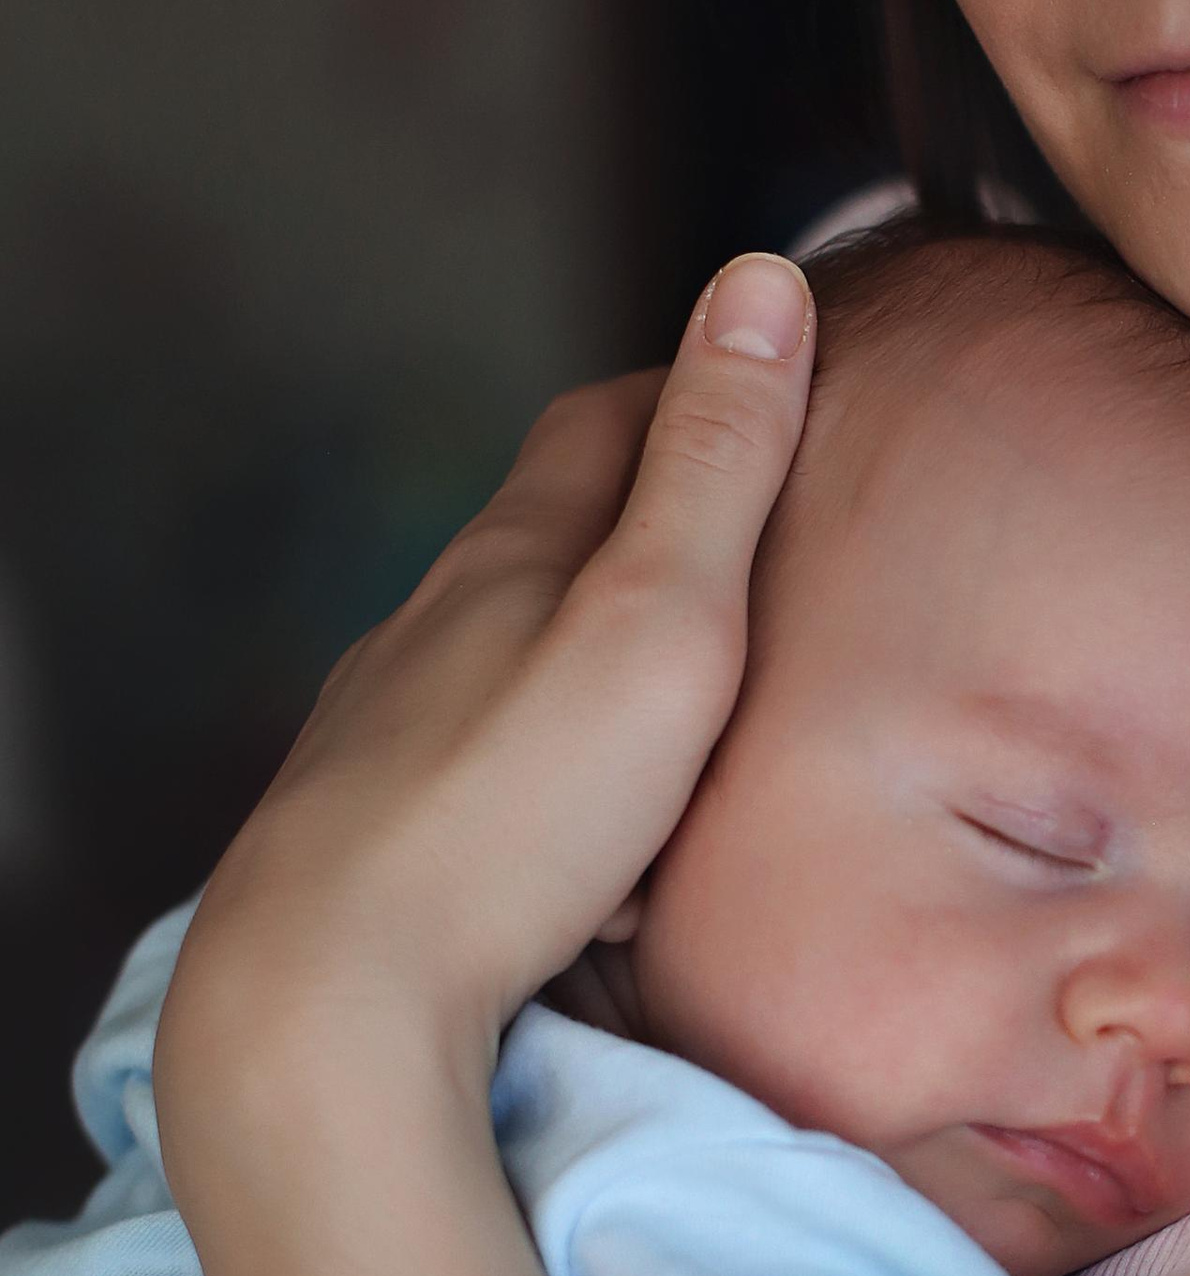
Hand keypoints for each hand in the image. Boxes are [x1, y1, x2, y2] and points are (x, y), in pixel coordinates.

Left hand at [155, 255, 814, 1142]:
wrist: (329, 997)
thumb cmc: (517, 814)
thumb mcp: (663, 622)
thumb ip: (717, 467)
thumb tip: (758, 278)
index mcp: (511, 557)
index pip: (605, 421)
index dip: (694, 390)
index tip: (773, 392)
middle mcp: (431, 626)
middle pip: (545, 534)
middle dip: (645, 525)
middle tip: (747, 548)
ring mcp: (387, 729)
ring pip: (501, 657)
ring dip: (585, 656)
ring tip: (676, 703)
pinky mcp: (368, 832)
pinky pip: (475, 771)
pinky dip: (540, 770)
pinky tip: (574, 836)